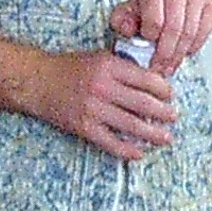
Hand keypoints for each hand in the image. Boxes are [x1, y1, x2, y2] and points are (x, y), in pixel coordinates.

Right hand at [35, 49, 177, 161]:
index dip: (163, 89)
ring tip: (166, 138)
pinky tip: (139, 153)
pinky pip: (111, 142)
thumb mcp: (98, 57)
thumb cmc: (69, 67)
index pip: (146, 79)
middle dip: (163, 113)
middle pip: (143, 104)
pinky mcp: (84, 127)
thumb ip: (123, 67)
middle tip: (174, 117)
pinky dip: (127, 150)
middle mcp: (103, 87)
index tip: (170, 95)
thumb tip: (151, 81)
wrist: (37, 81)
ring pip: (131, 125)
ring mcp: (93, 109)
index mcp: (109, 66)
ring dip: (153, 134)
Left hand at [109, 0, 211, 76]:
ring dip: (179, 55)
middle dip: (165, 55)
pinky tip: (184, 53)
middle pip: (175, 29)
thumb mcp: (129, 11)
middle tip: (159, 68)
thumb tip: (127, 29)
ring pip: (190, 34)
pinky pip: (205, 33)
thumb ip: (122, 20)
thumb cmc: (150, 6)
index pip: (155, 20)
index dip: (150, 40)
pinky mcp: (211, 6)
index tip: (146, 50)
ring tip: (170, 66)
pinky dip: (194, 47)